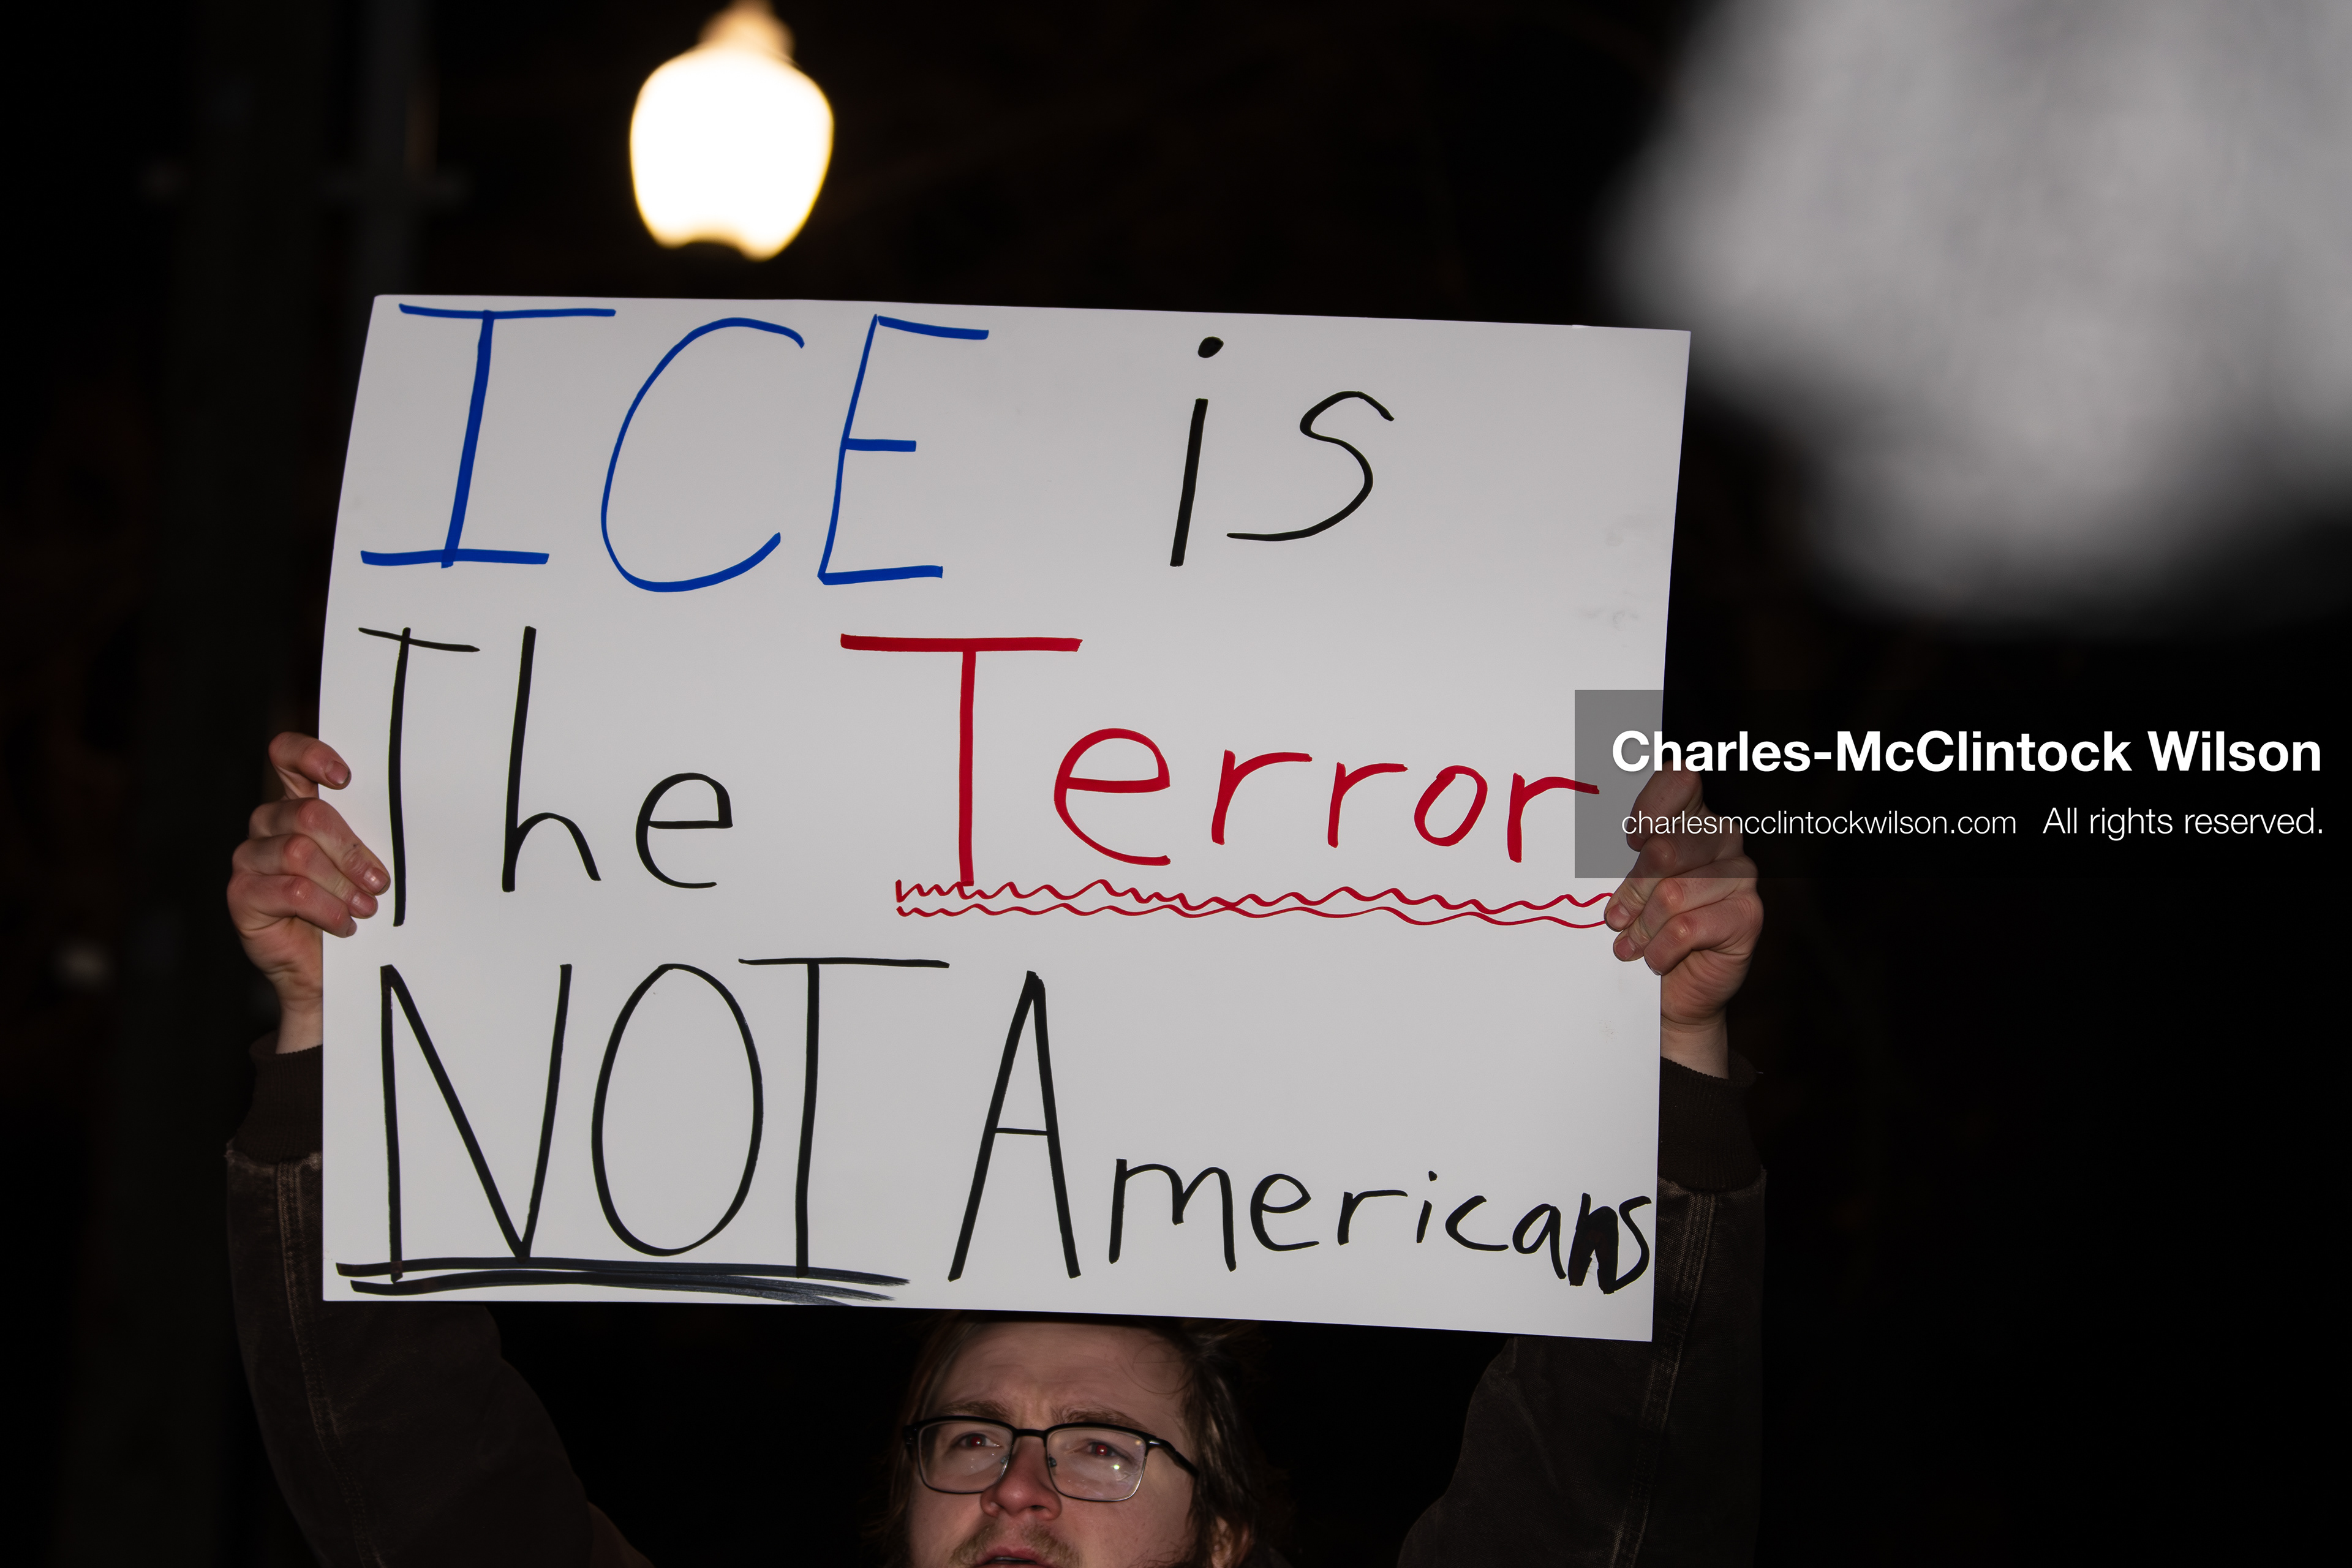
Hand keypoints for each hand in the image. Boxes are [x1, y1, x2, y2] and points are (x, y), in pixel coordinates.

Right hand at [226, 734, 388, 1052]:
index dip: (311, 756)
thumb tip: (405, 811)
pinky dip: (326, 909)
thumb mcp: (366, 864)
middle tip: (378, 882)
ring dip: (342, 884)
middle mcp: (268, 825)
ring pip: (299, 852)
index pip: (286, 756)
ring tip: (364, 908)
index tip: (345, 778)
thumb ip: (370, 832)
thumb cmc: (354, 907)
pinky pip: (291, 890)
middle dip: (352, 850)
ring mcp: (250, 859)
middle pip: (308, 813)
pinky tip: (343, 925)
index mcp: (297, 804)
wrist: (331, 971)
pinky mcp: (242, 894)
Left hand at [1603, 768, 1760, 1078]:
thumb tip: (1590, 841)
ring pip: (1673, 893)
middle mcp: (1721, 837)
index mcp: (1691, 815)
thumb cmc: (1645, 928)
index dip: (1649, 809)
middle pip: (1664, 849)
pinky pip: (1687, 927)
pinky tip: (1655, 958)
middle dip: (1631, 890)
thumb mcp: (1625, 885)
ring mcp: (1740, 875)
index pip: (1679, 779)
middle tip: (1615, 917)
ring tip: (1630, 945)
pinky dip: (1660, 949)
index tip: (1629, 841)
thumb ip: (1621, 856)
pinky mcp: (1748, 915)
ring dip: (1642, 927)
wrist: (1671, 990)